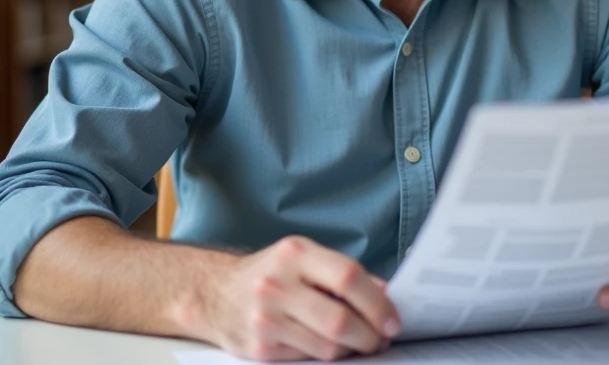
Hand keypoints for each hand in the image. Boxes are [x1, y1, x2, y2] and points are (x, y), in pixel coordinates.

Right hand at [183, 235, 401, 360]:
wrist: (215, 294)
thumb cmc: (272, 273)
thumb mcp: (304, 258)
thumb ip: (343, 274)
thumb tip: (387, 296)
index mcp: (295, 254)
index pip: (348, 278)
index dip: (377, 303)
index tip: (393, 320)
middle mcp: (277, 284)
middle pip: (340, 320)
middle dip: (370, 336)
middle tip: (381, 339)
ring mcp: (265, 318)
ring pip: (327, 347)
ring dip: (352, 350)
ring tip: (360, 343)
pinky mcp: (260, 348)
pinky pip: (308, 359)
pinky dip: (327, 357)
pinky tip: (331, 347)